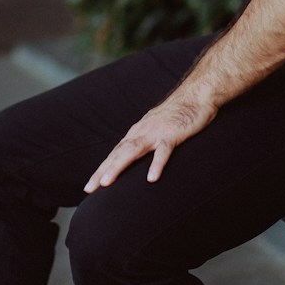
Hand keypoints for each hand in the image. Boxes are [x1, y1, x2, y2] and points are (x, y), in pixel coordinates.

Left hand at [83, 94, 216, 191]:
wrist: (195, 95)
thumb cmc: (177, 115)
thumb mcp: (156, 129)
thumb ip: (146, 142)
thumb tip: (136, 158)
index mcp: (137, 133)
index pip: (115, 154)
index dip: (101, 170)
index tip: (89, 187)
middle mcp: (142, 132)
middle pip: (118, 154)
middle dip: (102, 172)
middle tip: (89, 188)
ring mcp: (156, 132)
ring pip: (132, 151)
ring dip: (118, 167)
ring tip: (106, 183)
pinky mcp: (172, 134)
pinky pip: (163, 151)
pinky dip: (156, 164)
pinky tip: (151, 178)